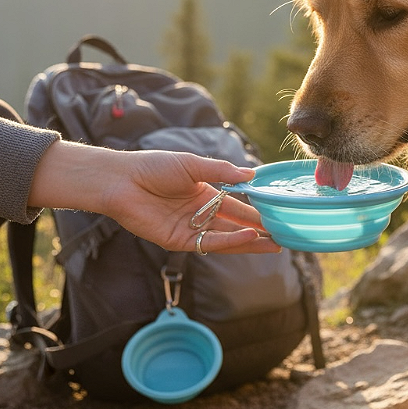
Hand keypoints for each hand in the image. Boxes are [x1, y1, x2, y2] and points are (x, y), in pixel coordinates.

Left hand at [29, 141, 281, 253]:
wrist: (122, 180)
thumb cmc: (154, 166)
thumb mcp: (193, 164)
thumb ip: (222, 171)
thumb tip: (251, 176)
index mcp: (206, 193)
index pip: (238, 205)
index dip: (258, 211)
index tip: (279, 215)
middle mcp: (201, 213)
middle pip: (235, 225)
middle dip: (260, 231)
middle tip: (285, 236)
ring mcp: (190, 229)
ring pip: (226, 238)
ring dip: (250, 242)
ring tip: (275, 244)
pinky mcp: (178, 241)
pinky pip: (208, 244)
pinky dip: (230, 242)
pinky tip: (249, 238)